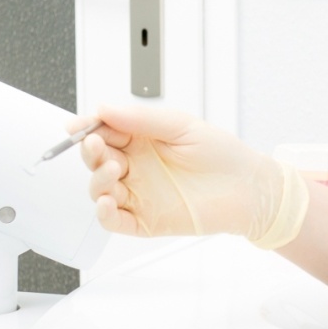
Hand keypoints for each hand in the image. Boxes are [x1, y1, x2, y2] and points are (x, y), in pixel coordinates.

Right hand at [76, 104, 309, 247]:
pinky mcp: (145, 220)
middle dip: (90, 152)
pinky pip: (114, 220)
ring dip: (97, 179)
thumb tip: (104, 108)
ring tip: (111, 169)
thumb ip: (142, 119)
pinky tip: (106, 202)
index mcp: (142, 141)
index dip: (87, 129)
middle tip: (94, 144)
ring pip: (100, 189)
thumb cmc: (222, 156)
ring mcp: (138, 194)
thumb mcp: (181, 126)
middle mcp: (136, 167)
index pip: (104, 133)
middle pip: (97, 160)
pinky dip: (104, 213)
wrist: (249, 189)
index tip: (78, 126)